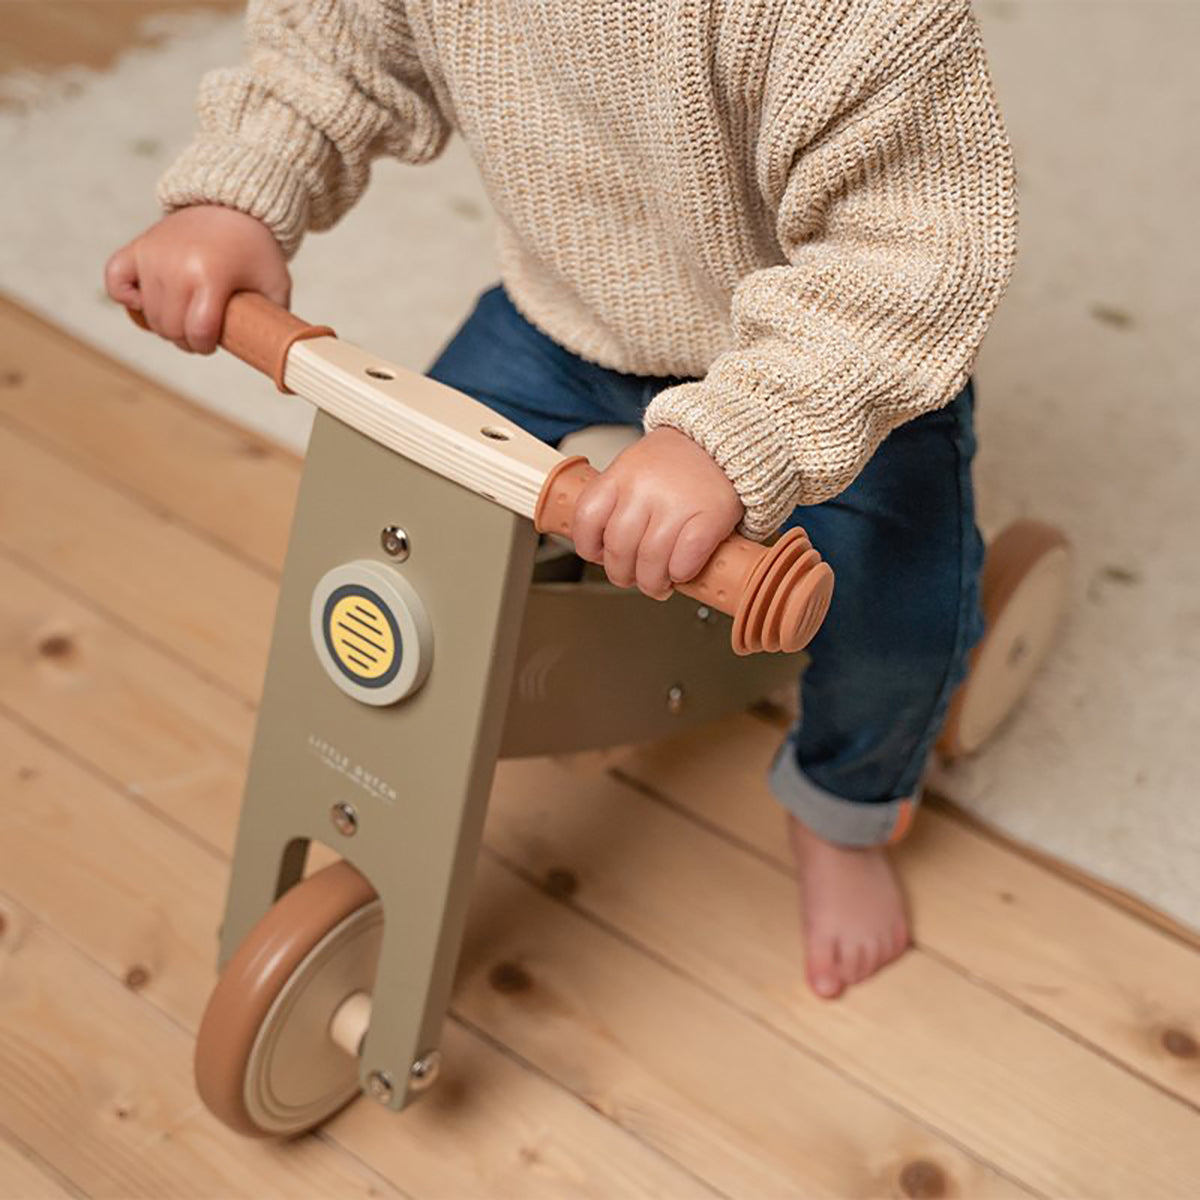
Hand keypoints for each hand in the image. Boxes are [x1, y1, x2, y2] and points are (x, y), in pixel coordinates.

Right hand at [105, 205, 290, 352]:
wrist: (232, 206)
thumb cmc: (255, 251)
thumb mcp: (276, 285)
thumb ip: (274, 321)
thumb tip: (274, 356)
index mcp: (211, 275)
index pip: (197, 332)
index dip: (206, 345)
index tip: (215, 341)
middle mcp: (177, 265)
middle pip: (171, 329)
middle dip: (187, 340)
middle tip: (202, 330)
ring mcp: (154, 255)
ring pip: (149, 315)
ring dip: (166, 325)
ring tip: (186, 315)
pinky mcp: (137, 248)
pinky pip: (115, 280)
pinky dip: (126, 296)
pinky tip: (147, 299)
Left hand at [571, 427, 744, 599]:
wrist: (724, 442)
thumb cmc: (677, 463)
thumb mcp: (634, 468)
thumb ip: (616, 501)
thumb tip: (603, 550)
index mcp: (621, 474)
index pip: (587, 517)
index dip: (588, 546)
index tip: (598, 556)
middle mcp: (645, 487)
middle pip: (618, 548)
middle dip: (621, 574)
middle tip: (631, 578)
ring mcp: (677, 502)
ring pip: (650, 561)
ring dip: (652, 583)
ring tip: (658, 583)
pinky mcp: (710, 517)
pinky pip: (685, 560)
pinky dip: (680, 573)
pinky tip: (681, 571)